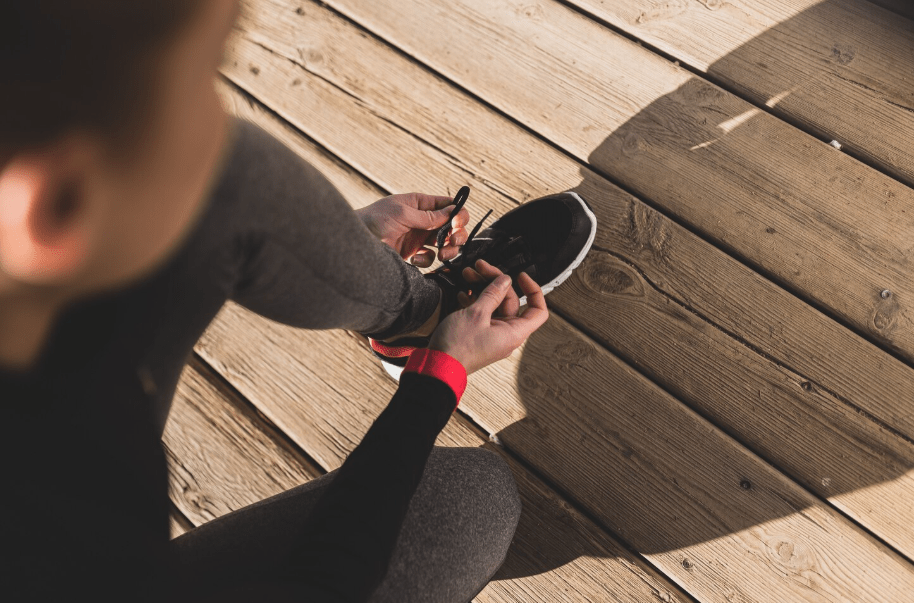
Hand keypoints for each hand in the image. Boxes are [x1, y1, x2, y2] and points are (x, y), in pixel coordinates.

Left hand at [356, 193, 469, 266]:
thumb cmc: (374, 220)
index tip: (457, 224)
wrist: (355, 243)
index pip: (449, 205)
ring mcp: (418, 237)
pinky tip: (415, 259)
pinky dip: (427, 260)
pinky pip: (429, 258)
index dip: (459, 214)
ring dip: (448, 250)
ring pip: (445, 244)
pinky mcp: (412, 253)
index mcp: (421, 204)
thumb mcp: (402, 213)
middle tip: (453, 242)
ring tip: (443, 255)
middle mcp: (422, 220)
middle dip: (457, 235)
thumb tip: (453, 212)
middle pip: (452, 227)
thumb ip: (428, 216)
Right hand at [428, 271, 547, 374]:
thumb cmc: (458, 347)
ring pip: (494, 305)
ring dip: (482, 289)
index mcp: (514, 332)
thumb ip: (492, 294)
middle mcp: (506, 334)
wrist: (437, 367)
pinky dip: (474, 301)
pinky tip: (463, 294)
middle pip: (510, 302)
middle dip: (496, 282)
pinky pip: (482, 314)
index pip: (538, 311)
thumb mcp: (476, 314)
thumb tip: (505, 281)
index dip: (533, 291)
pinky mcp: (478, 335)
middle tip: (481, 268)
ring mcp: (492, 334)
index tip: (520, 276)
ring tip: (468, 275)